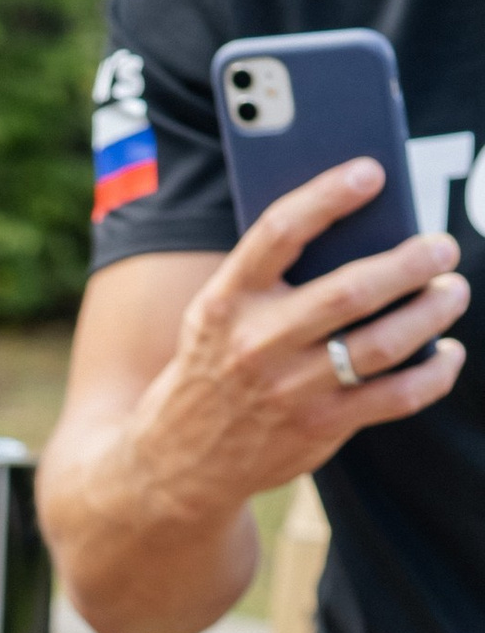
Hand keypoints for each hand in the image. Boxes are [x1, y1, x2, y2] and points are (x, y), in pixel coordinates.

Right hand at [142, 160, 465, 509]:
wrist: (179, 461)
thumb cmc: (217, 366)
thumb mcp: (219, 314)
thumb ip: (272, 277)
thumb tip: (363, 232)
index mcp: (228, 301)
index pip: (278, 233)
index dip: (327, 196)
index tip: (371, 172)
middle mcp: (256, 345)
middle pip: (349, 293)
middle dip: (410, 263)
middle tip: (442, 247)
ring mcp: (289, 391)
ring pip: (381, 344)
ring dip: (431, 312)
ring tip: (452, 292)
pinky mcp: (318, 429)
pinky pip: (394, 398)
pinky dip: (434, 374)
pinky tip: (447, 354)